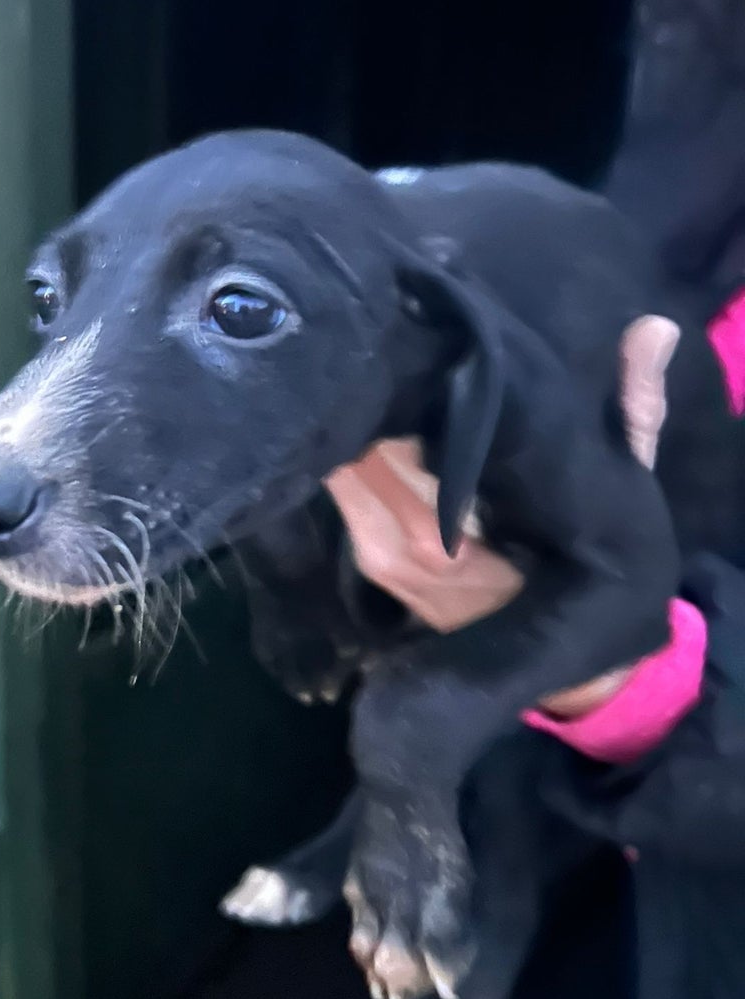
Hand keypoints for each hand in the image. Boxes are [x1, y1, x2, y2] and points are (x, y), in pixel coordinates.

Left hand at [324, 315, 679, 713]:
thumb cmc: (591, 571)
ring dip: (360, 423)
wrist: (566, 668)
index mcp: (452, 534)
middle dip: (378, 396)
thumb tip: (652, 330)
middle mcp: (407, 546)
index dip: (406, 385)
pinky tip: (377, 420)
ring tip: (384, 372)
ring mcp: (380, 557)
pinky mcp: (371, 562)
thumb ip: (633, 412)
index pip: (401, 441)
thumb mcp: (621, 489)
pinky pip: (347, 491)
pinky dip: (354, 454)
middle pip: (364, 447)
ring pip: (346, 466)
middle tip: (396, 343)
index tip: (420, 340)